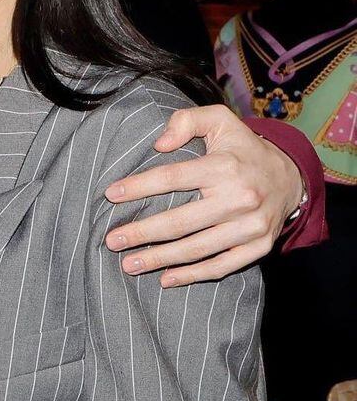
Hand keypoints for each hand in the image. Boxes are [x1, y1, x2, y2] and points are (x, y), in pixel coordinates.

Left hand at [104, 104, 303, 286]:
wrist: (290, 177)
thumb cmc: (242, 148)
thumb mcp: (220, 120)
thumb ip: (186, 121)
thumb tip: (159, 144)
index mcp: (224, 166)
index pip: (172, 177)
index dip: (139, 187)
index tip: (111, 195)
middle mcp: (239, 198)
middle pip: (179, 222)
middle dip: (141, 233)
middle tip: (111, 241)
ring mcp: (250, 226)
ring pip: (196, 249)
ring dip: (159, 259)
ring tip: (129, 264)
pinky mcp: (259, 247)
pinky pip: (221, 267)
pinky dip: (192, 276)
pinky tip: (165, 279)